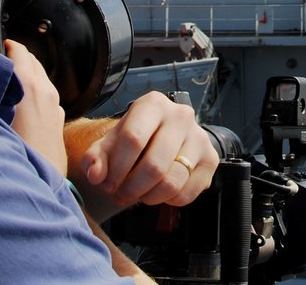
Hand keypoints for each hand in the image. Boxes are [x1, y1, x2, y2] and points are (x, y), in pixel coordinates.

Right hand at [5, 39, 65, 175]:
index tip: (1, 45)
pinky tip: (23, 103)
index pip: (20, 53)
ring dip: (28, 75)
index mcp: (30, 86)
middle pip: (33, 62)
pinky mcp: (59, 118)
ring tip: (11, 81)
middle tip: (3, 60)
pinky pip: (47, 95)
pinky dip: (36, 91)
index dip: (10, 46)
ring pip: (41, 78)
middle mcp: (45, 91)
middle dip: (19, 58)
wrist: (42, 177)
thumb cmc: (18, 151)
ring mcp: (55, 104)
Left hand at [76, 91, 217, 210]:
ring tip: (138, 194)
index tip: (106, 184)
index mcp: (153, 104)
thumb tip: (96, 174)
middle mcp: (181, 115)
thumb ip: (95, 158)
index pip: (133, 139)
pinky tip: (157, 191)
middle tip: (120, 195)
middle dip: (131, 188)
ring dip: (148, 197)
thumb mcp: (108, 143)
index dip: (116, 168)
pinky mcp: (211, 159)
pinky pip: (187, 193)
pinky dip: (167, 201)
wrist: (159, 137)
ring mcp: (200, 137)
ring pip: (172, 182)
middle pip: (154, 165)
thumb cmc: (132, 139)